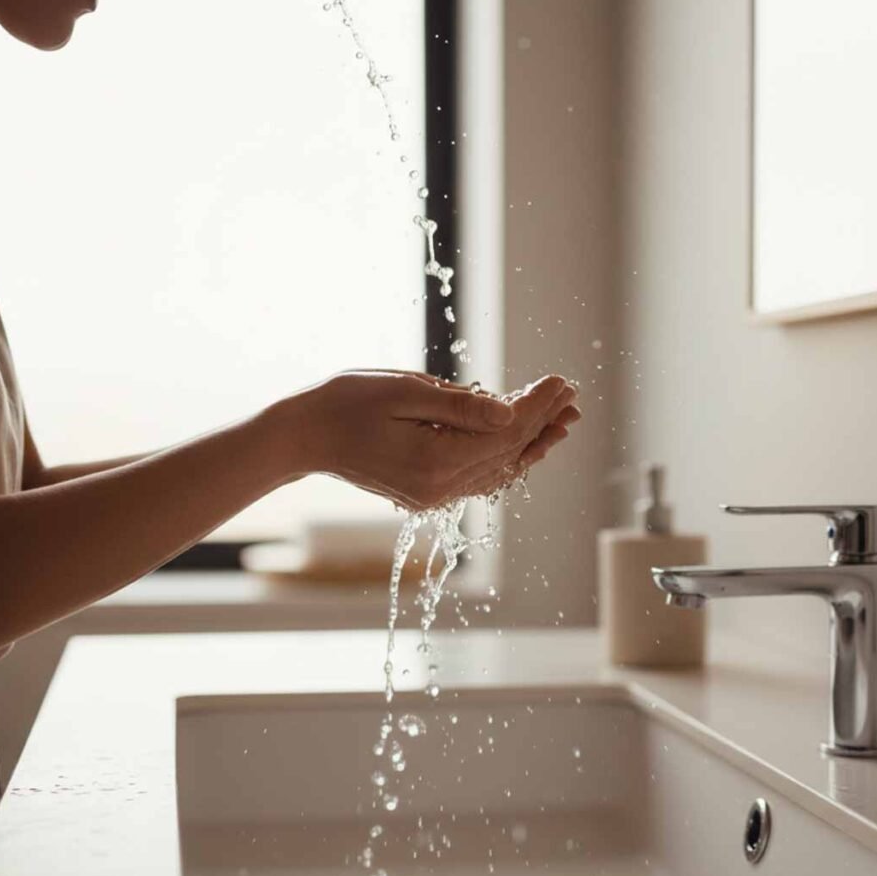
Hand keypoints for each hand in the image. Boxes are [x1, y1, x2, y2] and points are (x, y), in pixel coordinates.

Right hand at [292, 370, 579, 509]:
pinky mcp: (426, 491)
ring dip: (532, 443)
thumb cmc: (346, 403)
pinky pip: (478, 477)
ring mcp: (433, 494)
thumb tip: (512, 414)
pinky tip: (523, 444)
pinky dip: (505, 458)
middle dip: (542, 422)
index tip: (561, 381)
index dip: (538, 406)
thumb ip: (461, 406)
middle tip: (572, 396)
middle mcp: (440, 487)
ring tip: (563, 420)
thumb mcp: (404, 392)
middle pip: (508, 453)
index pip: (506, 433)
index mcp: (436, 462)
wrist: (304, 436)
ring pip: (497, 469)